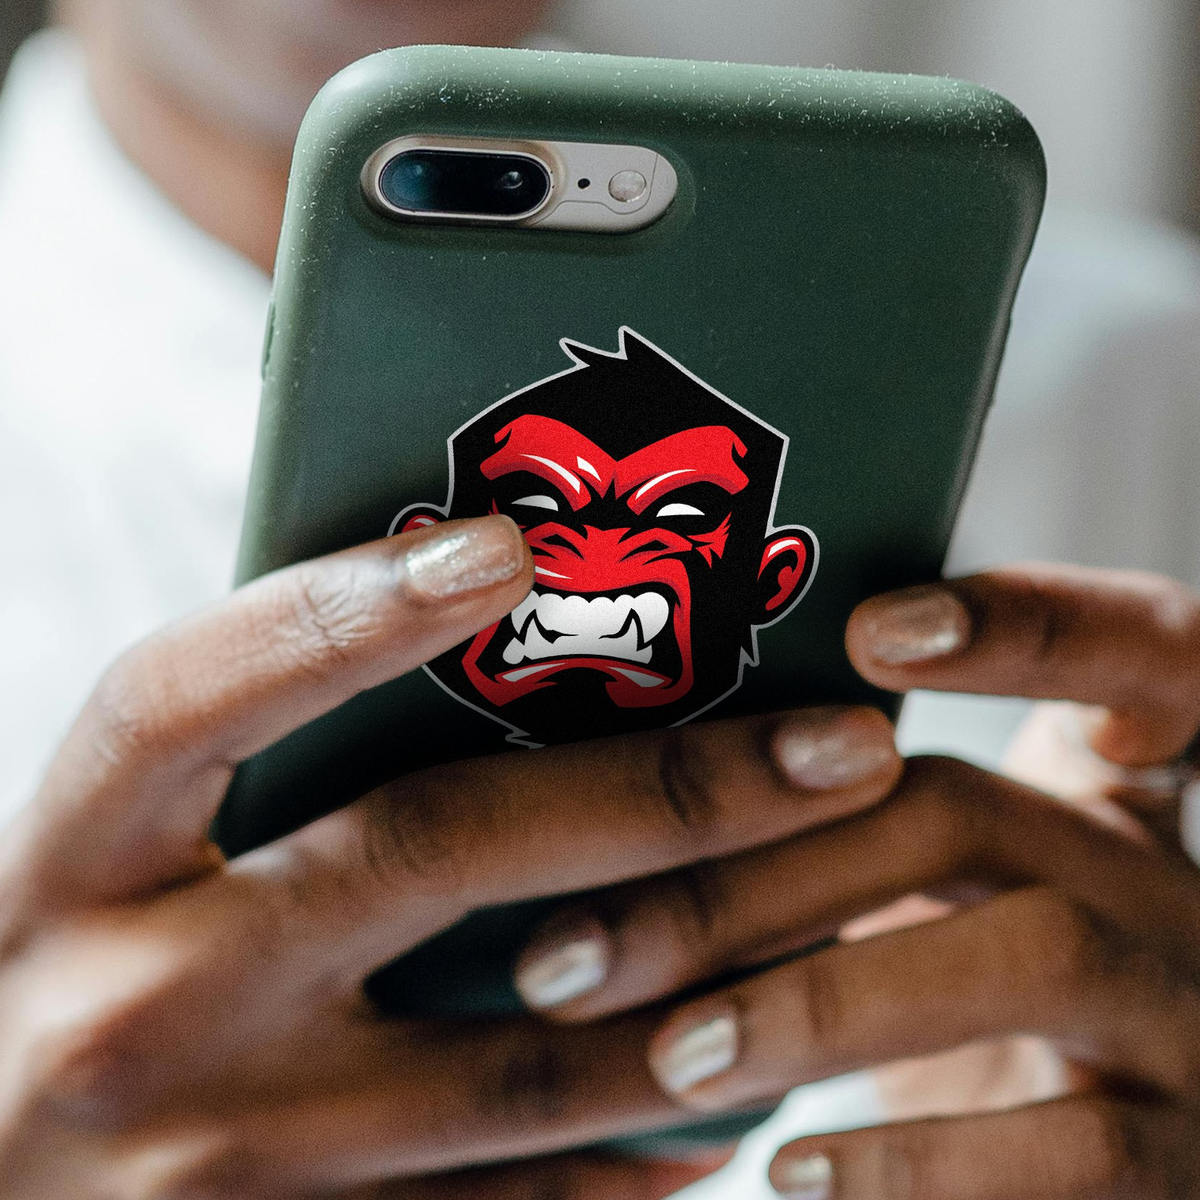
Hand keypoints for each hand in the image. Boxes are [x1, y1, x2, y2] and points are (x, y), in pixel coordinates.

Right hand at [0, 514, 902, 1198]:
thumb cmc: (59, 990)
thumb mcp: (105, 864)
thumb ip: (252, 771)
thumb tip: (471, 652)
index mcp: (71, 860)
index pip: (197, 692)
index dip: (348, 608)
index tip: (511, 540)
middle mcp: (130, 1006)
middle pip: (431, 855)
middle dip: (665, 793)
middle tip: (845, 745)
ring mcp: (213, 1168)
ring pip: (517, 1063)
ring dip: (706, 985)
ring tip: (854, 905)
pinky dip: (633, 1153)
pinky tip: (732, 1096)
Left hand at [512, 565, 1199, 1199]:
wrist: (1117, 1172)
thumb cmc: (975, 994)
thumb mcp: (943, 897)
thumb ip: (844, 828)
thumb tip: (618, 790)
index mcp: (1104, 792)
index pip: (1133, 648)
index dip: (1029, 621)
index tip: (872, 630)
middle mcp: (1157, 877)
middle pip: (968, 809)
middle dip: (761, 868)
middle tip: (577, 948)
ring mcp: (1190, 1014)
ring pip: (1032, 953)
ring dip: (825, 1001)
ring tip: (672, 1056)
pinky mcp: (1187, 1160)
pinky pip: (1075, 1151)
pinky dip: (915, 1162)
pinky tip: (790, 1173)